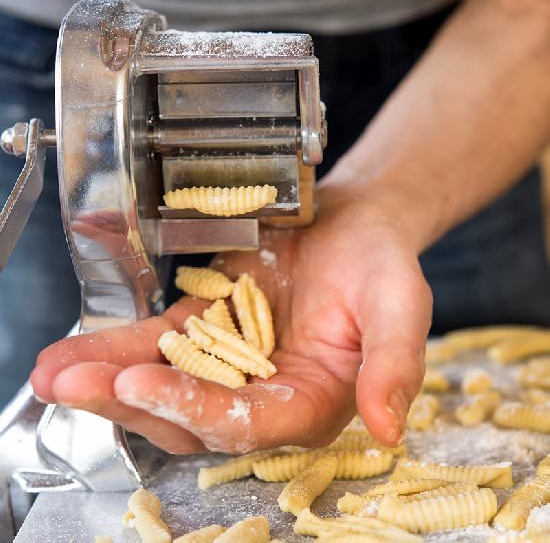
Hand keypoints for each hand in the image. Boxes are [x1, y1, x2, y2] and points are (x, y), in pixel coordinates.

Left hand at [31, 179, 431, 454]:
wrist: (353, 226)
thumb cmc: (382, 265)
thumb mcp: (399, 305)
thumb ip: (393, 364)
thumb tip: (389, 427)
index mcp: (313, 402)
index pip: (253, 423)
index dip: (201, 412)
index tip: (145, 388)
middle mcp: (266, 395)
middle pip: (194, 418)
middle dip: (135, 405)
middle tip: (78, 387)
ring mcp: (230, 365)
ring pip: (165, 388)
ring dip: (110, 385)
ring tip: (57, 374)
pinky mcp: (204, 332)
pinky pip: (156, 348)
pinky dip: (115, 351)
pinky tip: (71, 355)